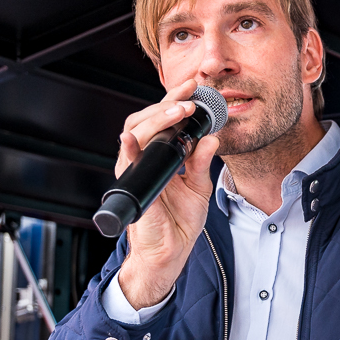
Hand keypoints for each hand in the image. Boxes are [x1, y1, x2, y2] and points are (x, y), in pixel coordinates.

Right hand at [115, 79, 220, 308]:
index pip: (163, 121)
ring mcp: (135, 172)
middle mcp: (144, 159)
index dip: (175, 102)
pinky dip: (129, 149)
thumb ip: (202, 161)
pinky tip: (133, 139)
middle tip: (188, 94)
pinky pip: (126, 165)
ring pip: (135, 134)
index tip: (194, 87)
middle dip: (166, 103)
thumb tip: (213, 138)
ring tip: (178, 111)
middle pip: (145, 120)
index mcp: (160, 156)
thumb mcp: (199, 186)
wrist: (172, 252)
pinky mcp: (132, 188)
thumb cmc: (180, 221)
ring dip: (156, 119)